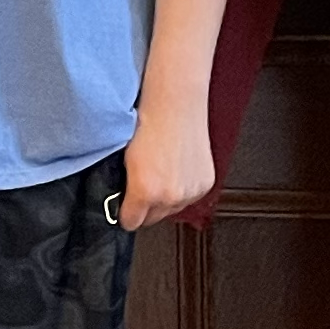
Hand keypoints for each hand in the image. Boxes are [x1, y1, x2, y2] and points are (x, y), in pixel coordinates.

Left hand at [117, 85, 216, 229]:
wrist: (175, 106)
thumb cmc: (147, 124)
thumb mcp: (124, 159)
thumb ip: (126, 186)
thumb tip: (123, 199)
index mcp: (144, 191)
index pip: (131, 223)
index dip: (126, 213)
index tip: (125, 206)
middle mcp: (169, 197)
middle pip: (152, 219)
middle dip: (146, 207)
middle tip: (143, 186)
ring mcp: (190, 192)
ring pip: (172, 209)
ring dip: (166, 199)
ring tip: (162, 173)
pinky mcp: (205, 184)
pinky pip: (190, 198)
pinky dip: (183, 189)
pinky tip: (177, 169)